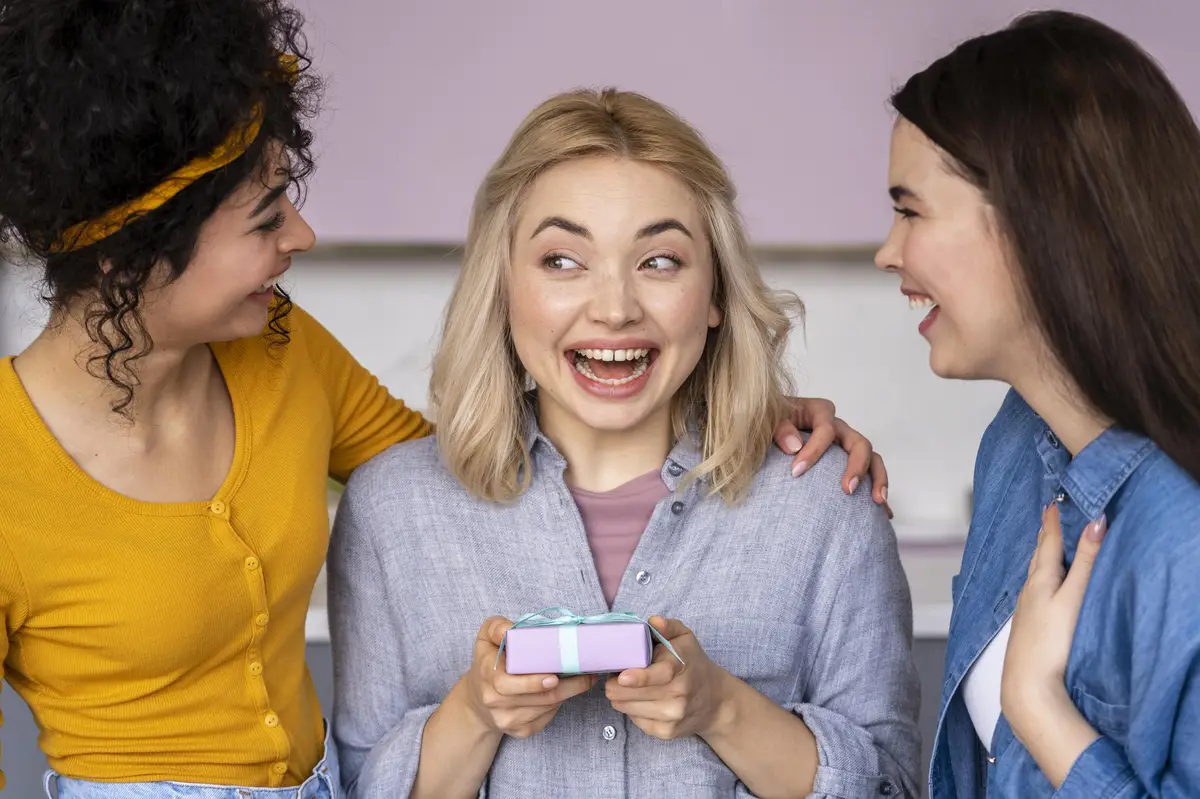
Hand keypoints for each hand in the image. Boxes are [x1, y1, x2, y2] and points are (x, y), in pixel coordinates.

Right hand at [461, 616, 594, 738]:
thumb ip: (496, 628)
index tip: (555, 676)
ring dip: (568, 693)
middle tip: (588, 675)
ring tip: (583, 678)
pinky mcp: (520, 731)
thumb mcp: (485, 639)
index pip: (508, 684)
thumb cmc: (487, 664)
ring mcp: (508, 720)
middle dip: (568, 687)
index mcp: (487, 677)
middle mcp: (495, 702)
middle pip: (540, 698)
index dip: (534, 682)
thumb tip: (509, 629)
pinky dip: (559, 704)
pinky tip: (564, 691)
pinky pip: (547, 717)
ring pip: (548, 707)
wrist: (477, 701)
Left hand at [605, 617, 731, 740]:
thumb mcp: (685, 638)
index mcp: (681, 668)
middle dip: (616, 683)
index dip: (639, 677)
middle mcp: (678, 696)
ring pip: (627, 708)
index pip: (660, 675)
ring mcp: (672, 717)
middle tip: (617, 674)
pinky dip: (632, 709)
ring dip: (621, 696)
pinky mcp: (666, 732)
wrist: (716, 702)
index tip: (622, 676)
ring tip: (628, 686)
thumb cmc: (693, 664)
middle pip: (632, 694)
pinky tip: (640, 700)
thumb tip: (654, 622)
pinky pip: (634, 721)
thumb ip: (668, 626)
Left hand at [774, 397, 891, 516]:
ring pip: (871, 458)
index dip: (814, 450)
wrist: (767, 427)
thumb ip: (779, 429)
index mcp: (818, 412)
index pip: (825, 428)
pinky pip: (869, 474)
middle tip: (847, 490)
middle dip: (856, 467)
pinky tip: (883, 513)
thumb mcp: (768, 419)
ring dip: (877, 479)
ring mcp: (845, 444)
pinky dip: (876, 490)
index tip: (796, 473)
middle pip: (859, 443)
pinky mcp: (846, 461)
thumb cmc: (768, 422)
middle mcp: (837, 427)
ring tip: (877, 502)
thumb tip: (794, 446)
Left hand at [1001, 504, 1104, 785]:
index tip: (1052, 503)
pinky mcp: (1026, 626)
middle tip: (1048, 517)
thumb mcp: (1072, 596)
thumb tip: (1096, 522)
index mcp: (1039, 579)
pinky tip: (1040, 587)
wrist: (1027, 684)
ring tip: (1045, 546)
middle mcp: (1027, 590)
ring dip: (1041, 556)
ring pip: (1033, 574)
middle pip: (1038, 556)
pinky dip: (1039, 579)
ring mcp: (1024, 609)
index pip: (1047, 543)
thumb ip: (1086, 562)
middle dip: (1044, 535)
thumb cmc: (1050, 640)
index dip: (1052, 522)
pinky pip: (1033, 592)